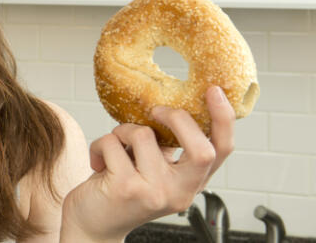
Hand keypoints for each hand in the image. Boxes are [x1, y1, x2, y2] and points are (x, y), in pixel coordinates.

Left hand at [61, 85, 234, 241]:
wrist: (93, 226)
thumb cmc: (120, 190)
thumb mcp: (152, 170)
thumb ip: (166, 148)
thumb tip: (167, 108)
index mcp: (190, 183)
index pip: (221, 151)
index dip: (223, 119)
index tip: (214, 90)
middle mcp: (179, 192)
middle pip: (200, 148)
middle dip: (176, 117)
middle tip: (154, 111)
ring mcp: (154, 192)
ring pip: (143, 134)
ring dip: (121, 131)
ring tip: (114, 148)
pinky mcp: (126, 188)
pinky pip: (112, 142)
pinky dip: (100, 144)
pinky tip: (98, 162)